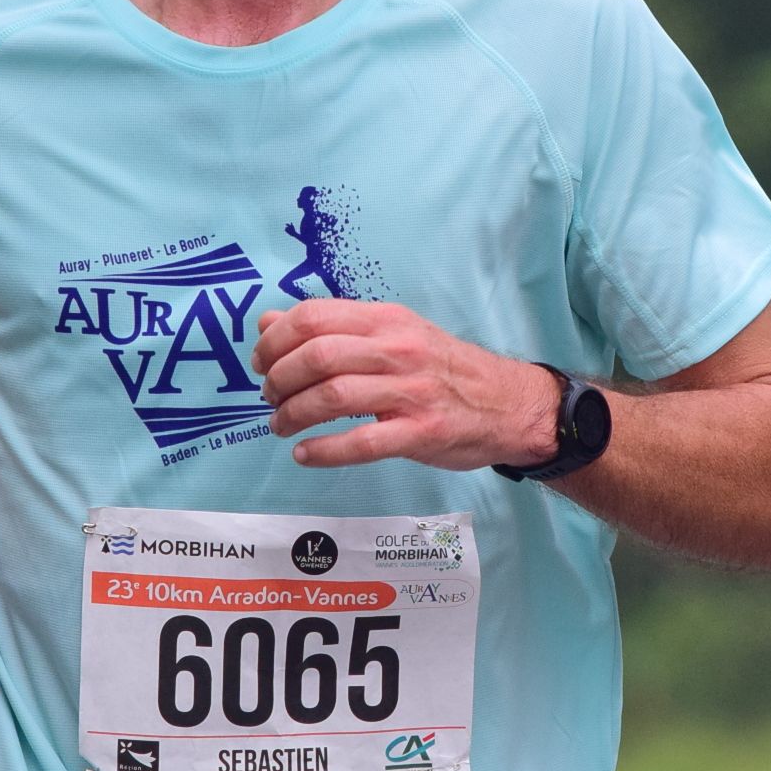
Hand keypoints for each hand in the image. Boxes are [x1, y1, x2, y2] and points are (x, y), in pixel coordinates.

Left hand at [251, 298, 559, 470]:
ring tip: (281, 426)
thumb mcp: (393, 335)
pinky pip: (362, 443)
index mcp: (387, 320)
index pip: (314, 316)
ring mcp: (411, 392)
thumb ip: (333, 329)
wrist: (509, 404)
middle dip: (280, 379)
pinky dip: (323, 451)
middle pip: (317, 355)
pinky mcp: (421, 433)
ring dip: (294, 415)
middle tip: (270, 398)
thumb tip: (268, 322)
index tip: (261, 362)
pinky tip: (305, 454)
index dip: (275, 339)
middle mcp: (398, 350)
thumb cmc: (443, 371)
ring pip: (333, 397)